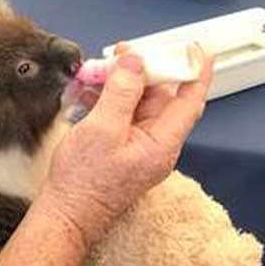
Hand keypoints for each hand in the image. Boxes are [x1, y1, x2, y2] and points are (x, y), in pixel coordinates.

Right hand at [38, 44, 213, 245]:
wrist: (66, 216)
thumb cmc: (84, 182)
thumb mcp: (102, 129)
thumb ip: (122, 93)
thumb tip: (135, 63)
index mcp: (162, 143)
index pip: (190, 101)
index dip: (197, 72)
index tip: (198, 50)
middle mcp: (156, 145)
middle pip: (162, 98)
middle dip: (145, 72)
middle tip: (125, 52)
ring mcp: (139, 147)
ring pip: (140, 105)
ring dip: (122, 85)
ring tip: (99, 71)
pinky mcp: (122, 149)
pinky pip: (123, 116)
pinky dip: (111, 100)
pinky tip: (92, 91)